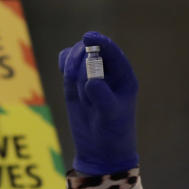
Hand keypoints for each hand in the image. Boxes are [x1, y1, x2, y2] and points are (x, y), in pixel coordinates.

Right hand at [58, 31, 138, 174]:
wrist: (101, 150)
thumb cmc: (113, 133)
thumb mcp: (111, 116)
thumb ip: (102, 97)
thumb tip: (91, 81)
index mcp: (123, 76)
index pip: (112, 52)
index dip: (100, 41)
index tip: (88, 37)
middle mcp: (108, 73)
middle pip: (91, 51)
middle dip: (82, 59)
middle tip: (79, 77)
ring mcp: (90, 76)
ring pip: (76, 57)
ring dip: (72, 67)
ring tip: (77, 91)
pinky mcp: (75, 84)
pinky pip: (67, 64)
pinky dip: (64, 64)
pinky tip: (65, 73)